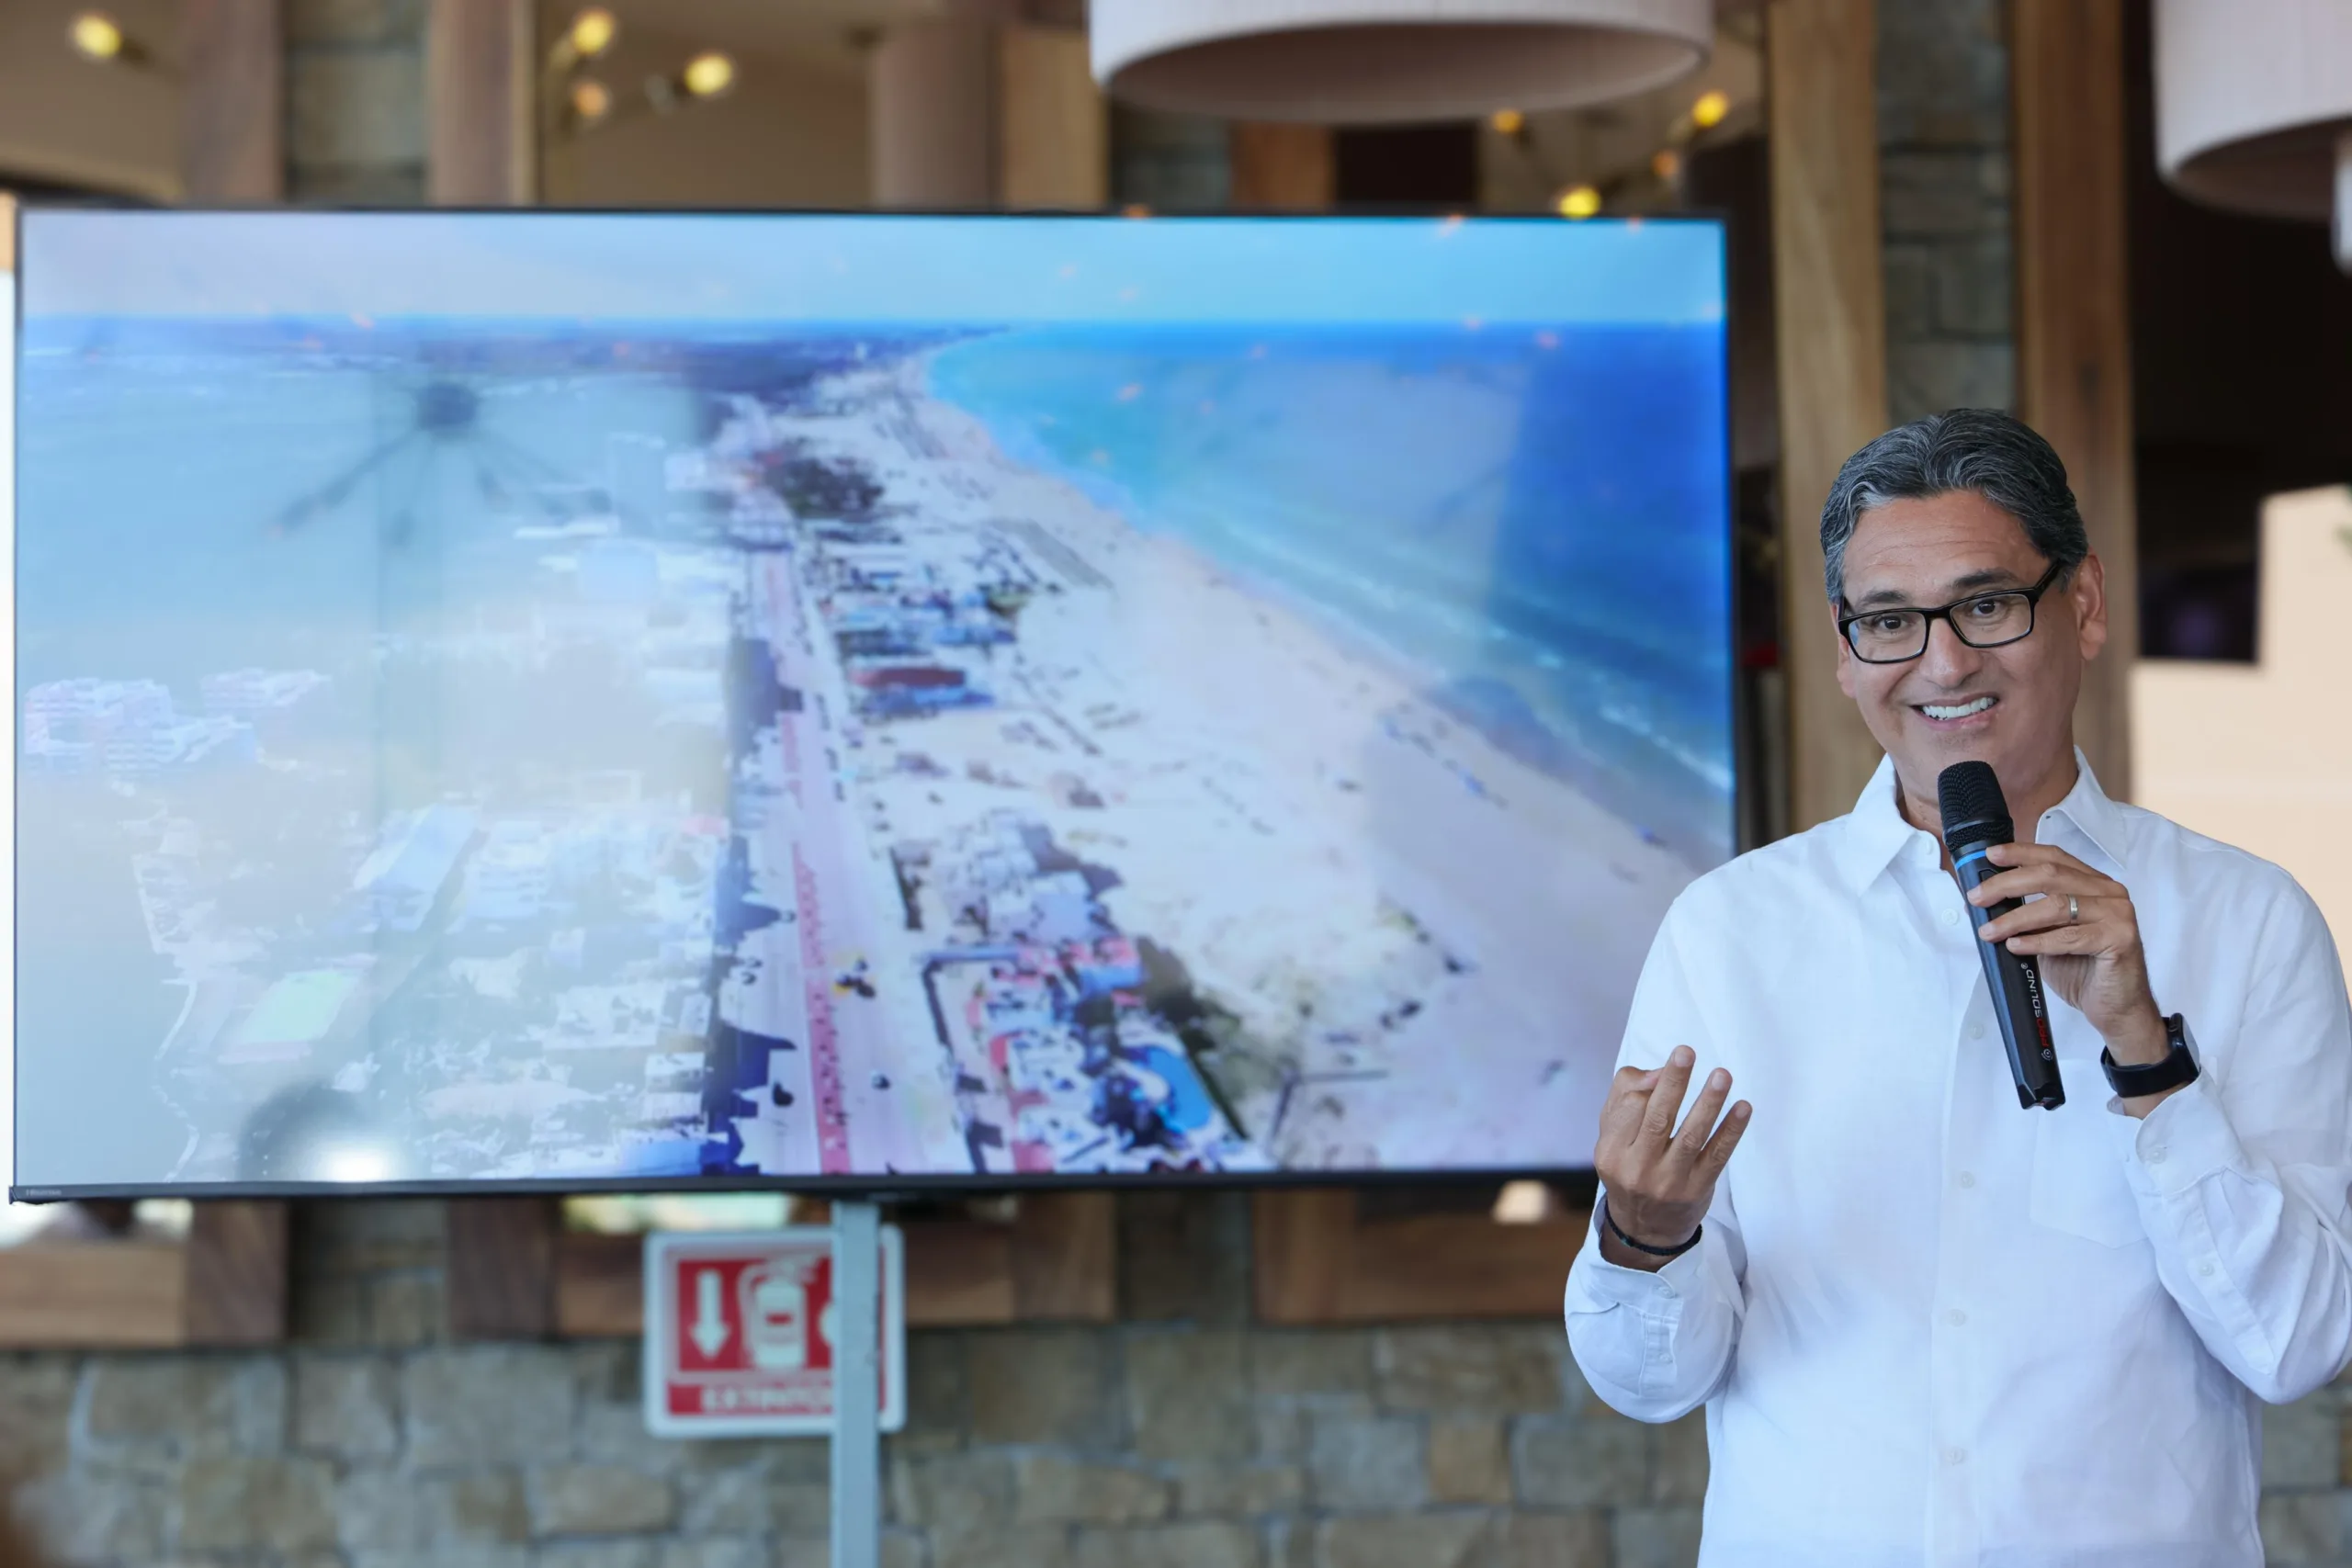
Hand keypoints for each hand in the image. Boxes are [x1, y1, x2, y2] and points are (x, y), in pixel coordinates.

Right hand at [1591, 1045, 1749, 1271]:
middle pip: (1657, 1119)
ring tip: (1722, 1076)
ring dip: (1708, 1104)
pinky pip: (1716, 1156)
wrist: (1644, 1228)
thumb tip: (1659, 1072)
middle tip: (1686, 1053)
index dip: (1653, 1082)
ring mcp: (1668, 1182)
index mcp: (1611, 1150)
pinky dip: (1731, 1131)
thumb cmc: (1629, 1167)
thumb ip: (1626, 1098)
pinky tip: (1743, 1108)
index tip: (1676, 1059)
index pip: (1630, 1108)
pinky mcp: (1696, 1190)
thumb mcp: (1612, 1137)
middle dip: (1673, 1084)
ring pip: (1690, 1136)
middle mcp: (1636, 1168)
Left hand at [1968, 842, 2167, 1067]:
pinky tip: (2016, 946)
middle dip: (2006, 885)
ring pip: (2057, 905)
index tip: (1990, 856)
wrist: (2116, 1008)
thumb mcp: (2048, 935)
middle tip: (1977, 898)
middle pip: (2050, 875)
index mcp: (2094, 885)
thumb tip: (1986, 902)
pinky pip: (2070, 936)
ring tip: (1989, 931)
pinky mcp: (2120, 939)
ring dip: (2016, 918)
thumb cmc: (2083, 970)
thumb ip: (2029, 915)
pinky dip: (2038, 941)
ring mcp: (2118, 914)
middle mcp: (2110, 893)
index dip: (2020, 854)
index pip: (2054, 856)